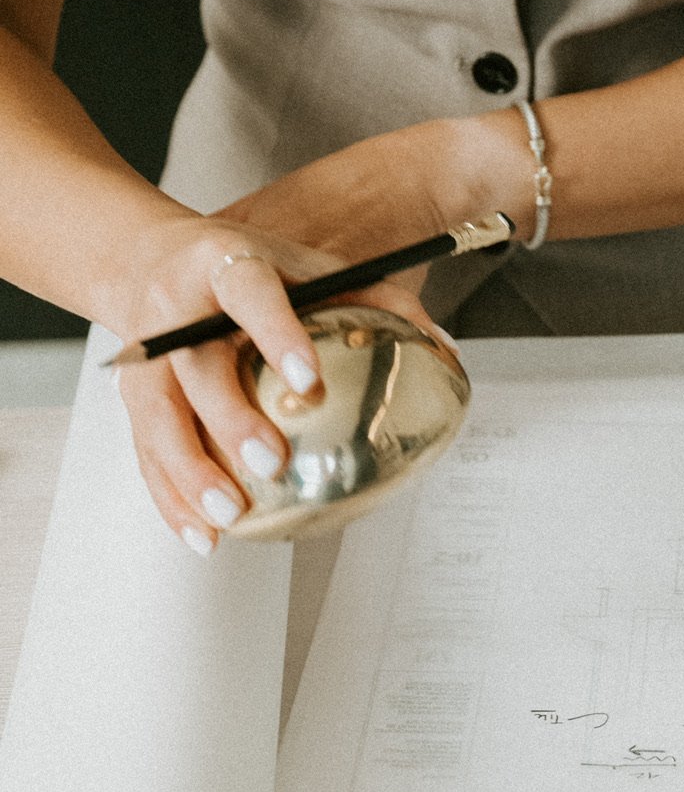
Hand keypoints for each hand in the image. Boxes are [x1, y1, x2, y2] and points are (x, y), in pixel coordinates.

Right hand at [111, 219, 440, 551]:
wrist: (153, 259)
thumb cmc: (249, 269)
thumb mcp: (311, 267)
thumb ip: (378, 299)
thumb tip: (444, 348)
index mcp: (225, 265)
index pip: (250, 293)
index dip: (276, 334)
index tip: (308, 379)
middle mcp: (176, 308)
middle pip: (195, 367)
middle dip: (229, 419)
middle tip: (270, 462)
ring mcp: (145, 354)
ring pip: (159, 417)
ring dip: (190, 472)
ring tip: (229, 515)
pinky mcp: (131, 395)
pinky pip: (144, 451)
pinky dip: (170, 497)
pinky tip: (200, 533)